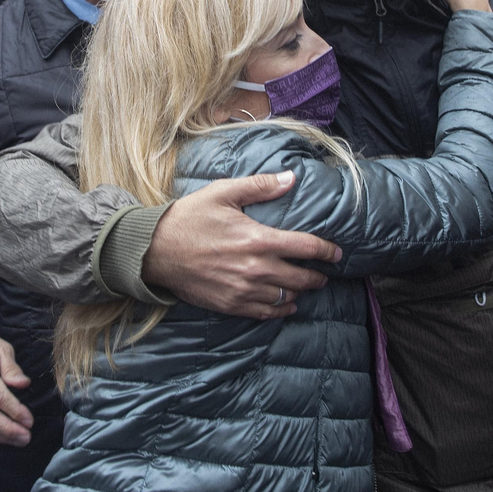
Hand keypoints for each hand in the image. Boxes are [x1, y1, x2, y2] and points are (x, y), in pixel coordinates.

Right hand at [143, 171, 341, 318]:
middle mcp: (256, 268)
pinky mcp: (231, 305)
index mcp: (259, 239)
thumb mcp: (223, 193)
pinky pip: (266, 313)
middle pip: (302, 277)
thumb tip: (291, 178)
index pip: (307, 248)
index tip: (337, 253)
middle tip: (324, 273)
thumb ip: (260, 186)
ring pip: (286, 297)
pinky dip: (281, 310)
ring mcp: (244, 290)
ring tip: (305, 286)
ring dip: (300, 292)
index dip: (327, 251)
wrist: (155, 251)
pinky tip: (286, 304)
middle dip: (318, 276)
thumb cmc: (189, 218)